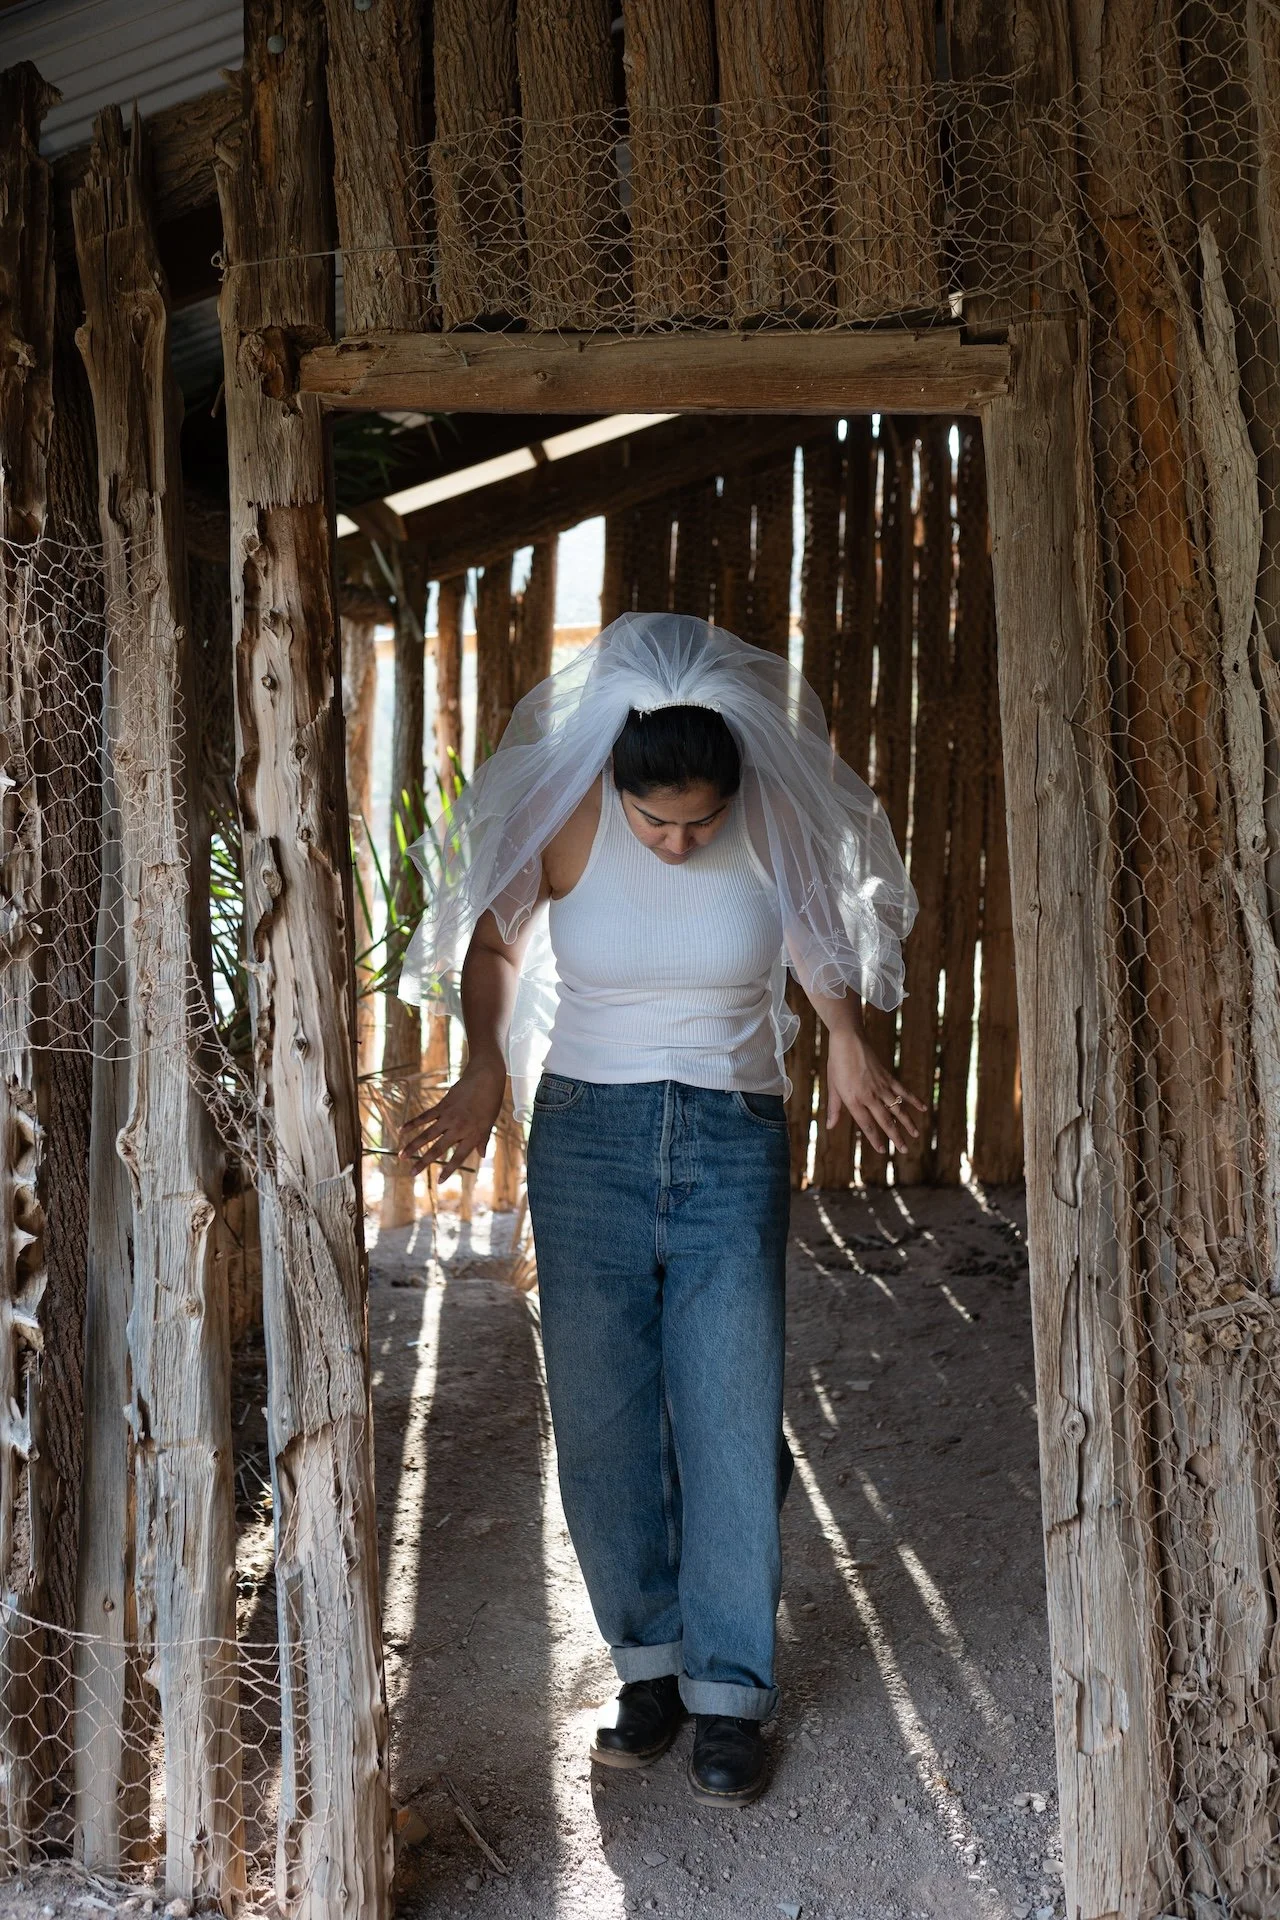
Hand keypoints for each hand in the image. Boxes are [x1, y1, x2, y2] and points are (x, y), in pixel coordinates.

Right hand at [400, 1053, 506, 1179]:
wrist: (485, 1077)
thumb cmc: (491, 1101)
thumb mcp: (490, 1123)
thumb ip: (483, 1140)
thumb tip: (482, 1154)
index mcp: (473, 1135)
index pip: (459, 1158)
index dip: (449, 1170)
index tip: (440, 1182)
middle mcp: (459, 1129)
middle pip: (438, 1149)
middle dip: (423, 1163)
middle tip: (412, 1174)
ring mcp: (449, 1117)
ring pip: (427, 1135)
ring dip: (412, 1146)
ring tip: (401, 1156)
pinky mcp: (442, 1105)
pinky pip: (424, 1117)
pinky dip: (412, 1124)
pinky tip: (401, 1130)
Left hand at [824, 1028, 925, 1154]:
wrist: (848, 1040)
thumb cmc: (837, 1064)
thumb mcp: (832, 1087)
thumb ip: (834, 1108)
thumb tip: (830, 1126)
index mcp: (853, 1099)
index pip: (866, 1124)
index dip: (875, 1138)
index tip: (882, 1150)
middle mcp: (869, 1095)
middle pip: (885, 1120)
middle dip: (895, 1136)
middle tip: (904, 1149)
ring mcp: (881, 1086)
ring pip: (897, 1108)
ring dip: (908, 1122)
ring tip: (916, 1135)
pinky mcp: (888, 1077)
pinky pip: (903, 1091)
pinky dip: (913, 1100)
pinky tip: (923, 1108)